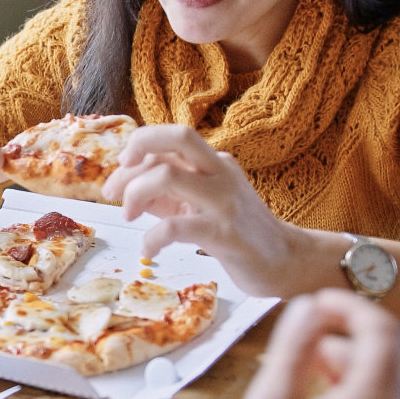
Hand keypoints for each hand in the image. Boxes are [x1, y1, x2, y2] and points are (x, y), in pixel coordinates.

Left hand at [101, 124, 305, 295]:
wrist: (285, 262)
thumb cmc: (237, 231)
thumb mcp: (199, 202)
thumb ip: (166, 191)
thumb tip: (123, 185)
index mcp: (213, 161)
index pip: (169, 138)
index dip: (136, 149)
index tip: (119, 174)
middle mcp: (221, 173)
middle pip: (177, 136)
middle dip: (135, 155)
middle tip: (115, 190)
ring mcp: (225, 201)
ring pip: (168, 176)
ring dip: (135, 195)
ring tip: (128, 218)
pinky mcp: (226, 234)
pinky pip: (176, 227)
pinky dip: (151, 238)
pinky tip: (149, 249)